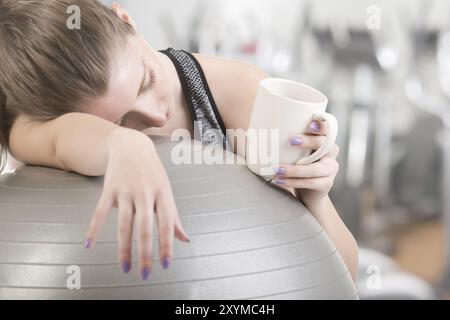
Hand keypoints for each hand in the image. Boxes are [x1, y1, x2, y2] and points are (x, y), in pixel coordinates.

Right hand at [84, 129, 189, 279]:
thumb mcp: (166, 191)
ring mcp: (126, 191)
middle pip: (145, 228)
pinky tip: (89, 246)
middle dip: (145, 253)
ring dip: (124, 249)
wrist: (131, 146)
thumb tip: (185, 239)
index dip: (167, 245)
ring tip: (126, 267)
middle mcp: (145, 193)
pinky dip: (93, 229)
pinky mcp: (109, 189)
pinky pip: (99, 212)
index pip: (166, 223)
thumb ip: (174, 217)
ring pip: (123, 224)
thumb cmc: (152, 172)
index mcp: (163, 194)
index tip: (165, 264)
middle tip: (144, 274)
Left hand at [272, 120, 339, 205]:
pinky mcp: (326, 184)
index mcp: (324, 140)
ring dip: (295, 169)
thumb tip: (248, 133)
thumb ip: (281, 141)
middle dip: (308, 142)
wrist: (309, 193)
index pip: (328, 129)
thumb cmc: (297, 164)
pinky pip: (310, 182)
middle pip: (324, 145)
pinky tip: (279, 181)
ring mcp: (331, 169)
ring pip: (314, 168)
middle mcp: (331, 153)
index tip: (309, 125)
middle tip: (290, 141)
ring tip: (277, 169)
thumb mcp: (293, 151)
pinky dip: (293, 182)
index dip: (321, 126)